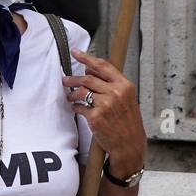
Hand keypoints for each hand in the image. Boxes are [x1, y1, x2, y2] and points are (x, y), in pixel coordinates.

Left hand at [63, 49, 145, 175]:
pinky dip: (75, 107)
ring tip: (70, 96)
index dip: (86, 57)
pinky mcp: (96, 117)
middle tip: (65, 80)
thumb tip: (89, 69)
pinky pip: (79, 107)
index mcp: (124, 85)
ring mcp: (105, 105)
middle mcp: (115, 93)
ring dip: (72, 93)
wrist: (129, 143)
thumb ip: (111, 84)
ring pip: (81, 91)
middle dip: (73, 78)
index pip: (102, 66)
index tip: (75, 52)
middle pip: (88, 78)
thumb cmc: (128, 121)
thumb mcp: (126, 98)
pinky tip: (76, 108)